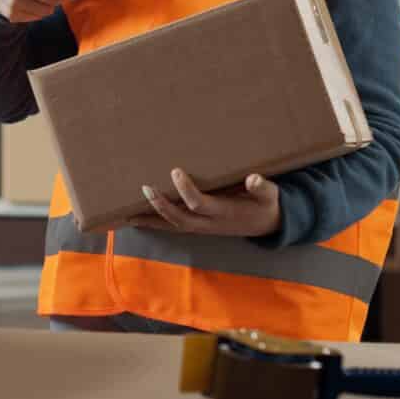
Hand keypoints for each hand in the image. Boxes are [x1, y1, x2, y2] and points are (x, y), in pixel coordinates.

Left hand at [124, 168, 282, 238]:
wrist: (269, 224)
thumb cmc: (266, 204)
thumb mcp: (270, 195)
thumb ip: (263, 187)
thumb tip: (254, 178)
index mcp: (225, 212)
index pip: (199, 204)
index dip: (186, 190)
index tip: (175, 171)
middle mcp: (210, 223)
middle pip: (180, 218)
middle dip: (161, 206)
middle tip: (145, 187)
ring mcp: (203, 227)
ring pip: (173, 225)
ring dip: (152, 218)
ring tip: (128, 212)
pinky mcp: (199, 226)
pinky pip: (174, 226)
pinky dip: (155, 223)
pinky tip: (138, 218)